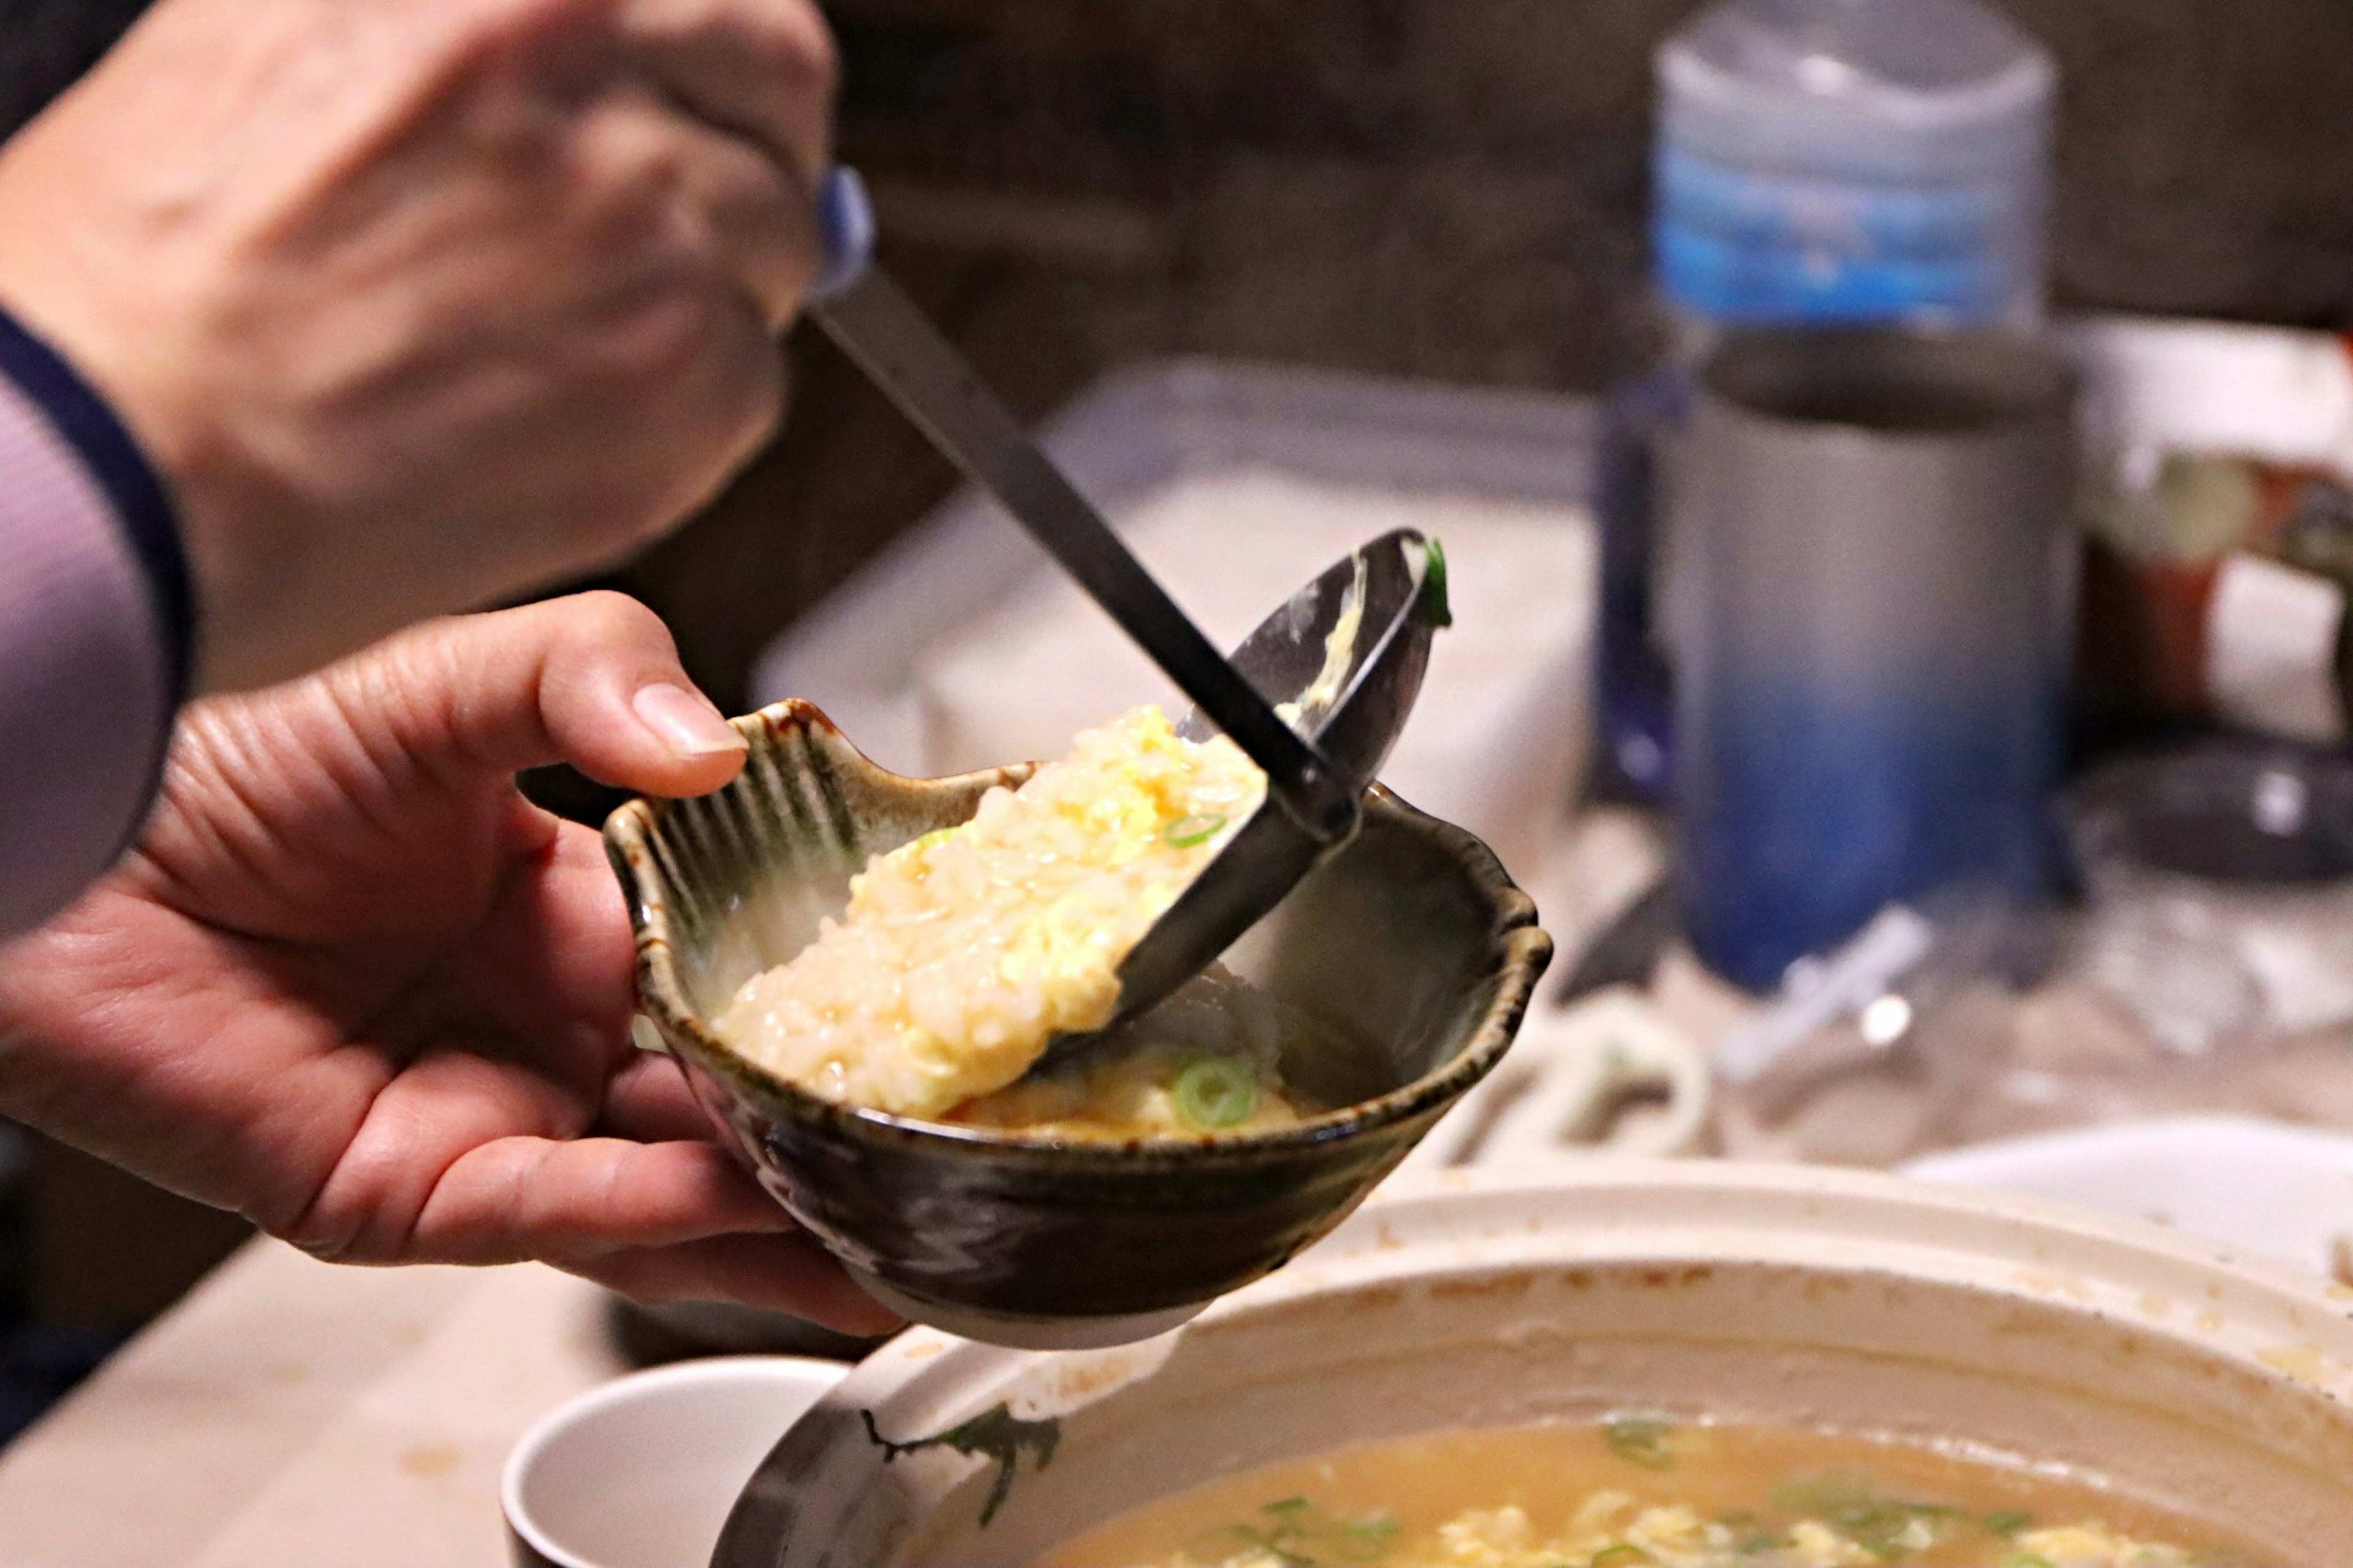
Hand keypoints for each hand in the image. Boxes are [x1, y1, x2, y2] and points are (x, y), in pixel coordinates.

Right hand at [0, 0, 835, 691]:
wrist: (116, 450)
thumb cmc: (152, 269)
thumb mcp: (288, 41)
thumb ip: (480, 37)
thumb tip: (619, 54)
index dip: (714, 57)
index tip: (698, 97)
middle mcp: (598, 76)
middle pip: (783, 87)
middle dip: (749, 149)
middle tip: (676, 218)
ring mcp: (658, 231)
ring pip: (775, 244)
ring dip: (709, 289)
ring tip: (563, 343)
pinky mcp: (687, 381)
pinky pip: (752, 380)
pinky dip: (687, 408)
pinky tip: (557, 422)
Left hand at [0, 592, 893, 1330]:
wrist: (72, 851)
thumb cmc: (236, 764)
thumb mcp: (447, 682)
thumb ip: (590, 674)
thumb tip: (717, 743)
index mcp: (582, 917)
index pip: (746, 976)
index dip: (835, 1000)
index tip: (930, 1006)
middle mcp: (549, 1029)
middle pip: (727, 1103)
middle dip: (833, 1136)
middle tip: (954, 1148)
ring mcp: (492, 1119)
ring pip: (667, 1189)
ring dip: (780, 1216)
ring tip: (897, 1230)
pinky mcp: (414, 1192)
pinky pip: (557, 1208)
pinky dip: (649, 1210)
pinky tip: (735, 1196)